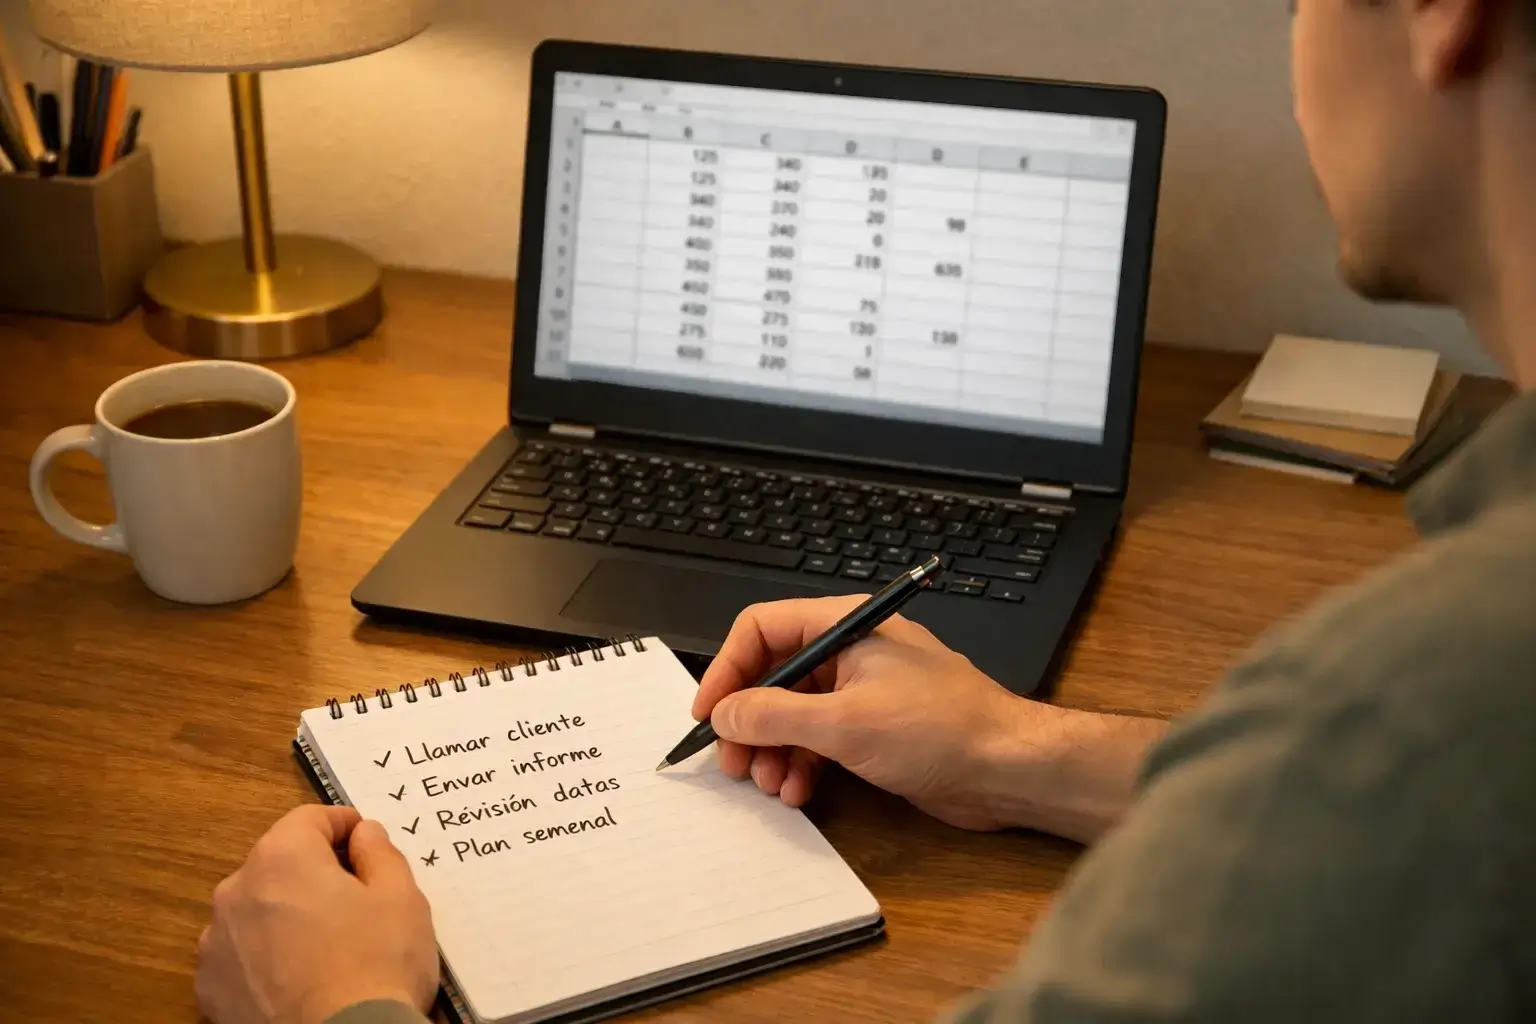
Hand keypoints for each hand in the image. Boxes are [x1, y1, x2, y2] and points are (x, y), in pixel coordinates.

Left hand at [196, 805, 437, 1023]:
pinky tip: (297, 979)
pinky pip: (239, 956)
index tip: (364, 840)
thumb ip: (379, 853)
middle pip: (279, 863)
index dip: (343, 824)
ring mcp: (216, 943)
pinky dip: (264, 958)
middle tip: (353, 899)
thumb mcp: (401, 897)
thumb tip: (363, 834)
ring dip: (284, 914)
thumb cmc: (377, 965)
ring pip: (256, 910)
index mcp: (282, 858)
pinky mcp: (209, 989)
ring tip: (324, 946)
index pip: (310, 818)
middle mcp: (236, 891)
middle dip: (312, 872)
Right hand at [692, 596, 1057, 829]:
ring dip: (773, 751)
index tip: (708, 713)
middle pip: (773, 676)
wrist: (1008, 768)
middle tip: (733, 763)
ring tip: (769, 785)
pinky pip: (819, 741)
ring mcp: (862, 691)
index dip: (728, 668)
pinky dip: (802, 765)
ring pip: (793, 714)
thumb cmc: (940, 729)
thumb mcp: (844, 723)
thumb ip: (774, 716)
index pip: (763, 629)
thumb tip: (723, 714)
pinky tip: (798, 792)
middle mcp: (850, 652)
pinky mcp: (874, 730)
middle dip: (748, 722)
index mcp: (844, 626)